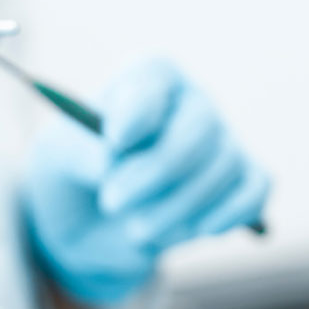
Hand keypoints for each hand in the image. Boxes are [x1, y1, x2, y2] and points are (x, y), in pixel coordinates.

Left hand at [23, 59, 269, 306]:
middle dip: (156, 171)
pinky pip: (252, 192)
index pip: (156, 78)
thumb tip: (110, 161)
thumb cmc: (77, 171)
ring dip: (177, 208)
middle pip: (198, 128)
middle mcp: (191, 103)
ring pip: (221, 169)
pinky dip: (230, 213)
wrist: (93, 222)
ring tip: (135, 229)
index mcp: (147, 79)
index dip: (140, 110)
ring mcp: (221, 142)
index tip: (114, 140)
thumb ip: (77, 151)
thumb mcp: (56, 158)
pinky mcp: (239, 183)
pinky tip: (198, 230)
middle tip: (113, 202)